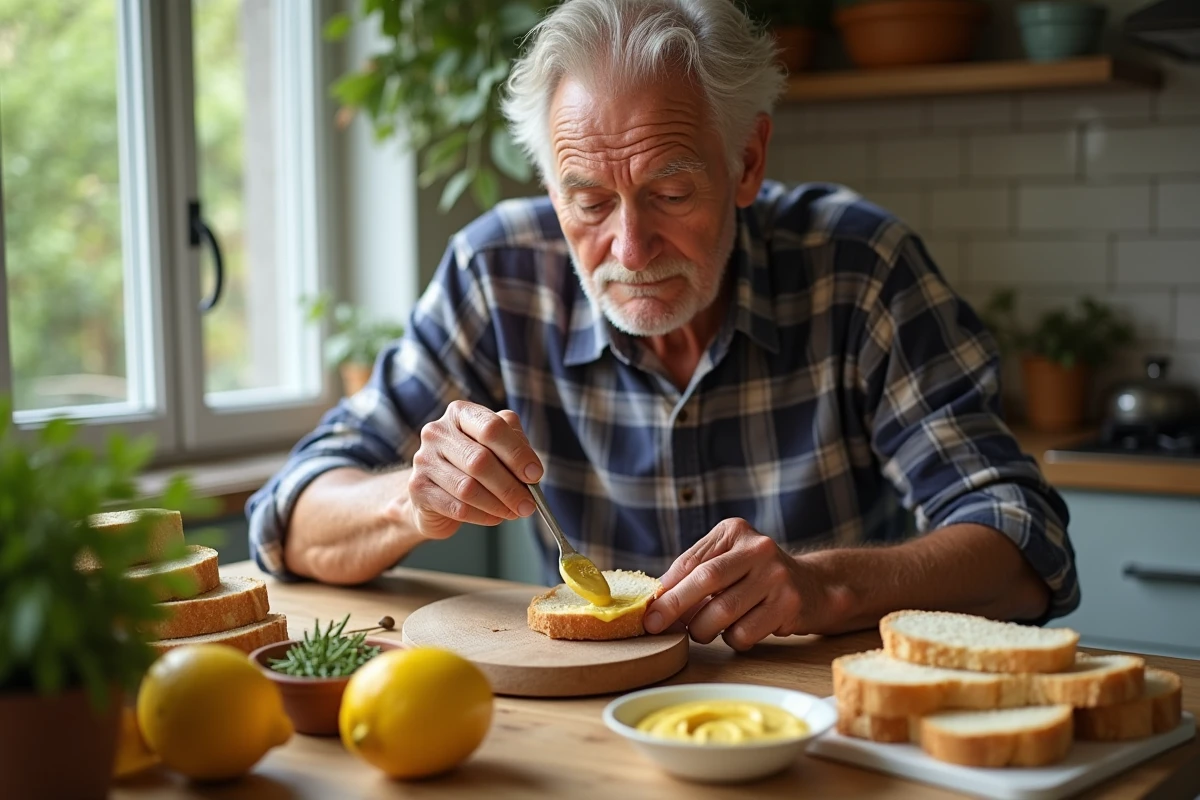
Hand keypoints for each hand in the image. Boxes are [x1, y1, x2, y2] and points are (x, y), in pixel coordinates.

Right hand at [406, 402, 542, 539]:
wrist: (434, 491)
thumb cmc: (471, 464)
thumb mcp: (496, 446)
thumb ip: (515, 447)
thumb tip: (531, 471)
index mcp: (460, 413)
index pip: (492, 427)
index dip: (517, 453)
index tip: (535, 474)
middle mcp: (437, 432)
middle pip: (480, 460)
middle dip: (510, 486)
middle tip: (529, 504)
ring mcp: (424, 460)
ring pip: (468, 487)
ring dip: (498, 504)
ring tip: (514, 512)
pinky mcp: (418, 488)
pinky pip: (457, 507)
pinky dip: (483, 516)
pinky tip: (495, 517)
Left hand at [643, 518, 822, 650]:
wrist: (814, 587)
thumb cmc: (757, 577)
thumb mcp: (728, 561)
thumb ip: (694, 572)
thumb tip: (655, 599)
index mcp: (734, 531)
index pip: (691, 561)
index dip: (667, 589)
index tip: (648, 611)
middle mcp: (758, 548)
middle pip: (706, 580)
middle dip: (675, 607)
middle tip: (656, 626)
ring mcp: (776, 576)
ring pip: (723, 612)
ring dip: (703, 630)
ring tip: (704, 631)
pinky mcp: (789, 605)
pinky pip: (743, 632)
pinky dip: (732, 639)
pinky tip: (739, 630)